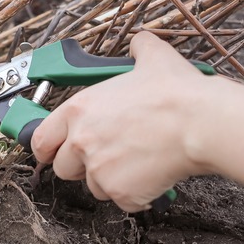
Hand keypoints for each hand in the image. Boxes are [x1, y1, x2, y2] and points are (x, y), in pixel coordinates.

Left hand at [31, 32, 208, 211]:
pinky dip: (136, 194)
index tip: (53, 151)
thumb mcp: (152, 57)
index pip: (41, 139)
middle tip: (107, 154)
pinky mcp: (121, 192)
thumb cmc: (176, 92)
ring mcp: (99, 170)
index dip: (47, 147)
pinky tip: (152, 174)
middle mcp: (81, 141)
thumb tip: (140, 43)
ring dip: (110, 179)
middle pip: (63, 168)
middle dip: (81, 165)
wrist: (202, 122)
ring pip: (94, 186)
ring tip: (136, 160)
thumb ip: (138, 48)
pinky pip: (122, 200)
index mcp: (78, 109)